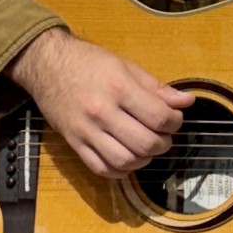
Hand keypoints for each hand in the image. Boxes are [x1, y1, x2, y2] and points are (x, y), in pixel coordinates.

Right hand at [9, 28, 193, 179]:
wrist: (45, 64)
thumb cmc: (87, 62)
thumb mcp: (125, 66)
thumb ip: (156, 87)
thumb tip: (186, 102)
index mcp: (118, 88)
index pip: (159, 117)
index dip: (175, 122)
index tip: (174, 119)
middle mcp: (102, 112)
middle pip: (145, 143)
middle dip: (163, 143)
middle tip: (163, 136)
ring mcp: (86, 130)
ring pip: (125, 161)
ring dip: (144, 159)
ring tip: (146, 147)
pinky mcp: (74, 143)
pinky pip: (101, 168)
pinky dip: (120, 170)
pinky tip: (127, 158)